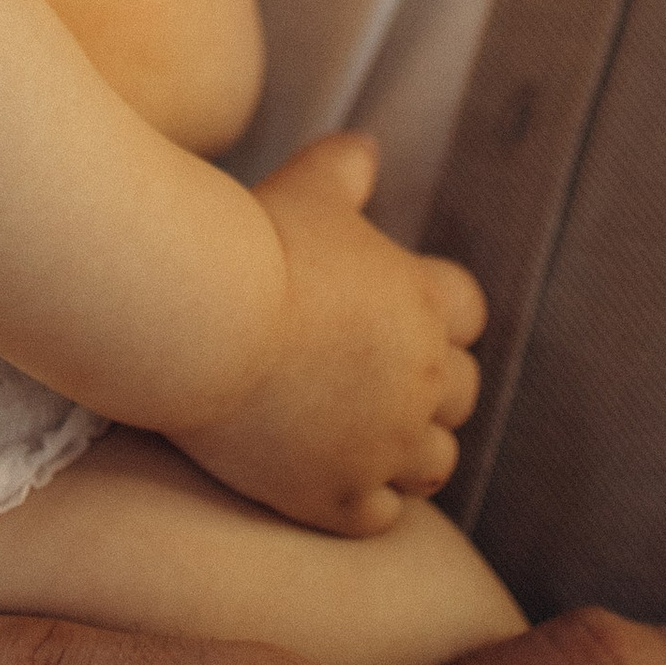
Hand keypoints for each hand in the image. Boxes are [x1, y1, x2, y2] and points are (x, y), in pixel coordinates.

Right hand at [163, 132, 483, 532]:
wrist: (195, 324)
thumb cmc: (250, 246)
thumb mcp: (307, 187)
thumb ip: (346, 169)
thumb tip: (366, 149)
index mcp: (423, 303)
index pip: (469, 314)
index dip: (437, 315)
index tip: (396, 315)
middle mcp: (420, 378)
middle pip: (462, 394)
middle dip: (428, 387)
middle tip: (375, 381)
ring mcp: (382, 444)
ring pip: (434, 463)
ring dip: (407, 450)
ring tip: (363, 437)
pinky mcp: (337, 496)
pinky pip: (380, 515)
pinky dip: (363, 500)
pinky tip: (327, 476)